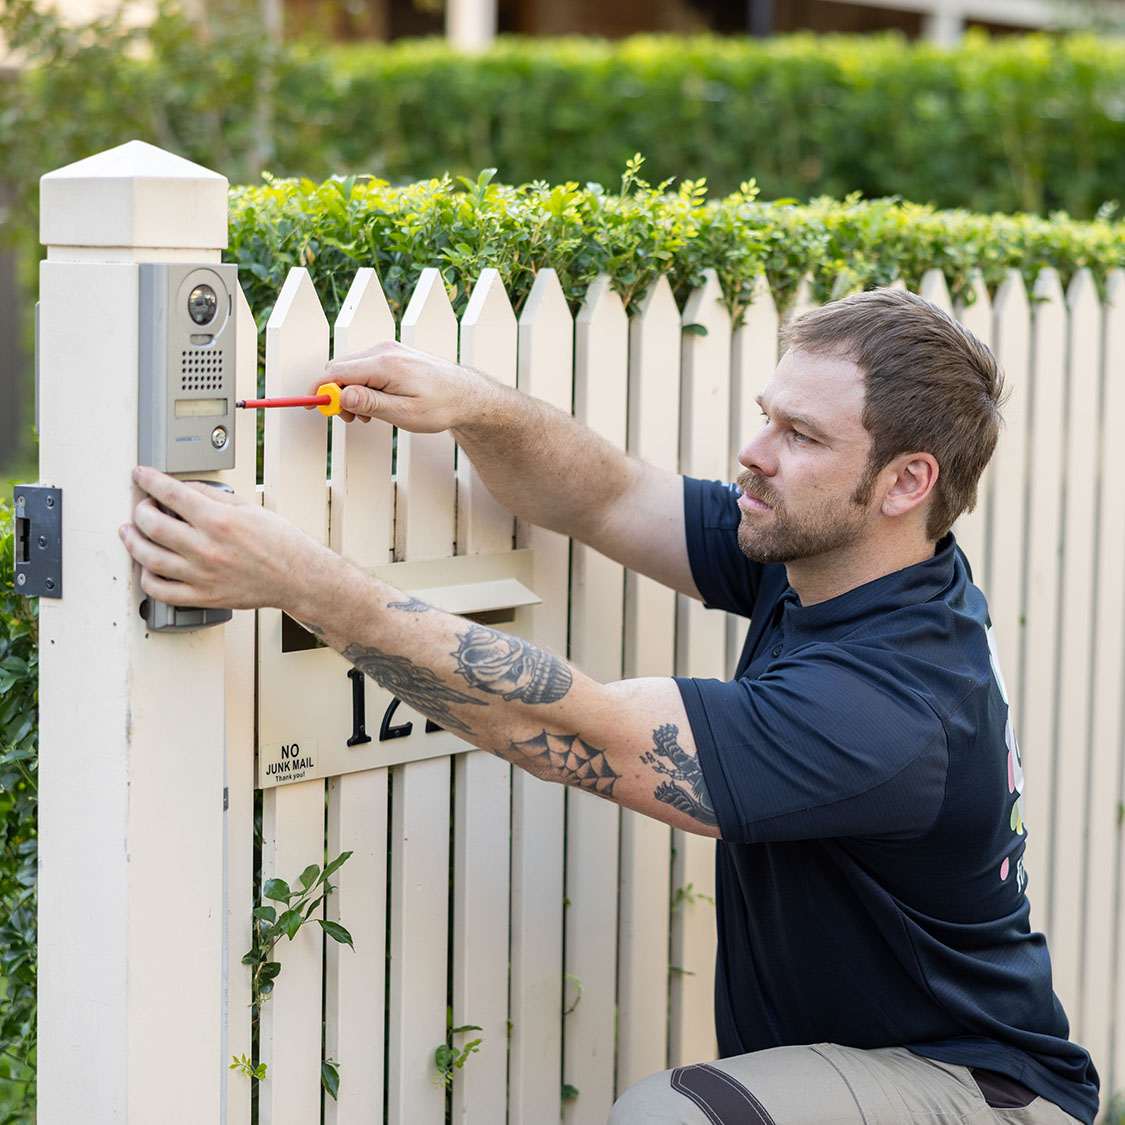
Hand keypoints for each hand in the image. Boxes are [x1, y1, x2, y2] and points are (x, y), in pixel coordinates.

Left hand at [118, 467, 338, 613]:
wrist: (298, 577)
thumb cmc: (281, 544)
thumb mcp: (249, 508)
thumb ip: (212, 497)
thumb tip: (184, 490)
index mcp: (219, 520)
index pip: (170, 493)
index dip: (149, 480)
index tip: (141, 476)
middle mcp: (207, 547)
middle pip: (152, 524)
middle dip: (140, 510)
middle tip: (142, 506)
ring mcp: (203, 574)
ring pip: (150, 558)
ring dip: (133, 542)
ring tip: (131, 533)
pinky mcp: (204, 596)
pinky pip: (163, 591)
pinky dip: (147, 579)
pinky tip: (147, 568)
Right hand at [319, 339, 495, 429]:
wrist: (465, 395)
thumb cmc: (439, 407)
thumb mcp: (404, 414)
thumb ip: (371, 404)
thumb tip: (341, 396)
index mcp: (384, 365)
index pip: (336, 372)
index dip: (319, 390)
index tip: (310, 406)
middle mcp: (383, 350)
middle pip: (339, 368)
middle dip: (336, 394)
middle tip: (350, 419)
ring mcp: (388, 349)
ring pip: (350, 367)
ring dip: (350, 391)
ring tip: (368, 416)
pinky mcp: (392, 352)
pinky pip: (364, 366)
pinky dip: (362, 384)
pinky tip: (376, 402)